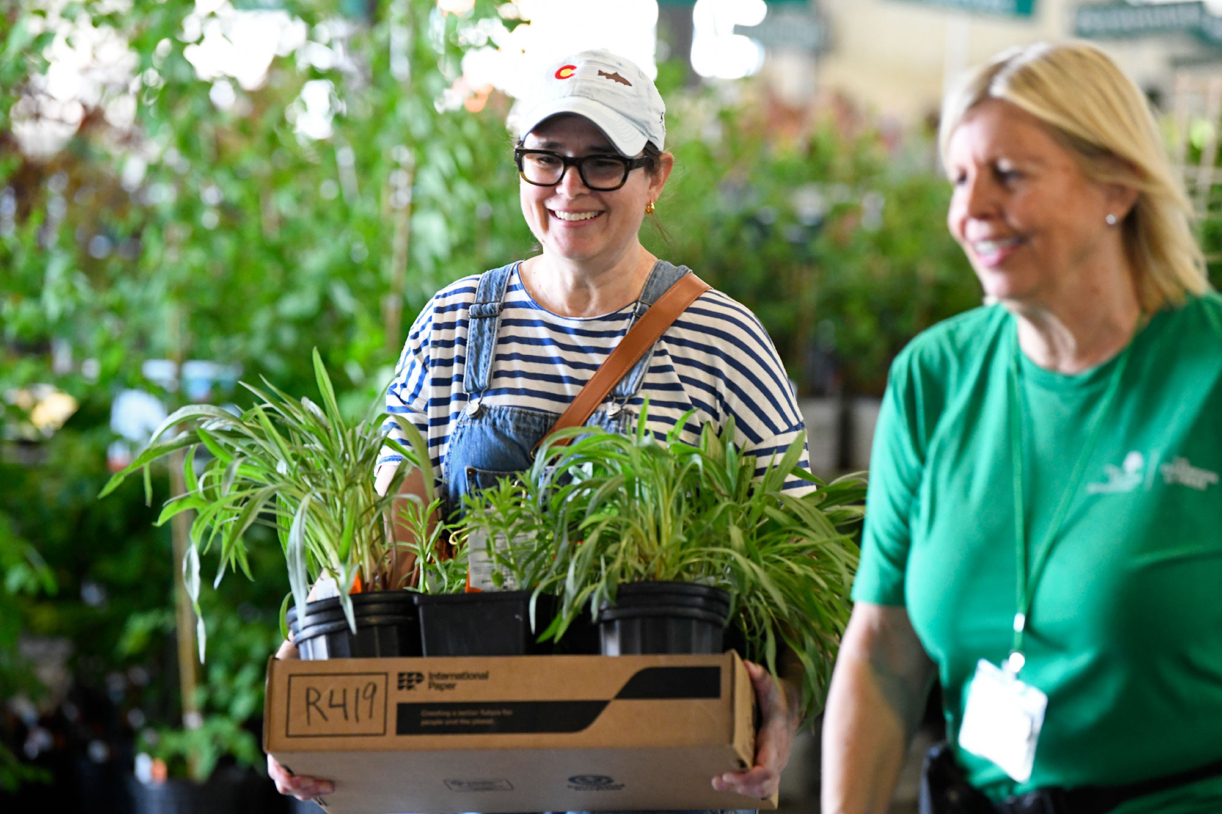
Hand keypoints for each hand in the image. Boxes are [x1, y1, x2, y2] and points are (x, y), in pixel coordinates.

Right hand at [269, 635, 333, 798]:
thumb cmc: (304, 652)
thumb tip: (298, 640)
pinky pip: (317, 770)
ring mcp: (303, 743)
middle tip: (327, 785)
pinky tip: (341, 780)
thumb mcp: (296, 651)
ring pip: (301, 779)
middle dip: (303, 787)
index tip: (300, 777)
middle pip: (287, 778)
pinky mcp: (321, 745)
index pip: (275, 761)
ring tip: (332, 785)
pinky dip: (323, 781)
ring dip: (312, 789)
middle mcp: (287, 737)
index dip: (285, 776)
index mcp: (278, 722)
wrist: (316, 653)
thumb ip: (294, 650)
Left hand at [711, 660, 799, 799]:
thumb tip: (746, 665)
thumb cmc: (778, 696)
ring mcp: (777, 763)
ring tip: (718, 783)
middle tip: (717, 780)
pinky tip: (729, 784)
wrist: (793, 705)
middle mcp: (778, 756)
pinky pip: (763, 786)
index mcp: (776, 741)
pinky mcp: (772, 766)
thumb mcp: (771, 686)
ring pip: (765, 788)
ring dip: (742, 790)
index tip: (728, 775)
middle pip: (765, 784)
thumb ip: (760, 677)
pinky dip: (748, 789)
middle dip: (741, 787)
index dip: (748, 778)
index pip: (766, 769)